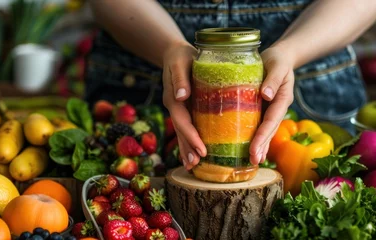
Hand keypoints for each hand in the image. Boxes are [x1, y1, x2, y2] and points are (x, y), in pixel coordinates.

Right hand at [162, 41, 205, 169]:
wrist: (174, 52)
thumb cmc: (181, 55)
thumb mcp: (180, 62)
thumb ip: (180, 78)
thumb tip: (181, 95)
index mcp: (174, 98)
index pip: (183, 121)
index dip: (191, 137)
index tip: (201, 150)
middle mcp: (175, 106)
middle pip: (181, 131)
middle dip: (188, 149)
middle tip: (196, 165)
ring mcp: (179, 109)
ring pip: (183, 132)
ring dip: (187, 149)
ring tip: (193, 166)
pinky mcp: (185, 108)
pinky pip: (187, 126)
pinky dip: (189, 140)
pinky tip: (194, 152)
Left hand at [249, 44, 295, 164]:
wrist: (280, 56)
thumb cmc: (278, 59)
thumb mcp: (277, 65)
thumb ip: (273, 78)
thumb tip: (266, 95)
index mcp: (281, 99)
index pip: (271, 120)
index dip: (263, 136)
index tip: (255, 149)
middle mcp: (277, 107)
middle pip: (269, 130)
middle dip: (262, 146)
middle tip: (253, 161)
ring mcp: (271, 110)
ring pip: (265, 131)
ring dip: (260, 146)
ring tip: (252, 161)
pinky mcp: (263, 108)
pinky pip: (259, 124)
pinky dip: (256, 137)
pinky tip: (249, 149)